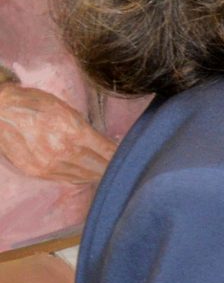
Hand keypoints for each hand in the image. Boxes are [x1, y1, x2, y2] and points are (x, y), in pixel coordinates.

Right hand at [0, 83, 114, 183]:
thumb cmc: (34, 104)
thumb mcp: (67, 110)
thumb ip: (87, 129)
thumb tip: (105, 144)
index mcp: (74, 132)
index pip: (108, 152)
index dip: (120, 156)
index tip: (130, 156)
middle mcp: (63, 152)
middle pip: (99, 167)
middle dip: (111, 167)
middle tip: (122, 167)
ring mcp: (48, 165)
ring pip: (83, 176)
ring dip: (96, 174)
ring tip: (105, 171)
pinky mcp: (36, 172)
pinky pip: (64, 179)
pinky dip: (78, 177)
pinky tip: (85, 174)